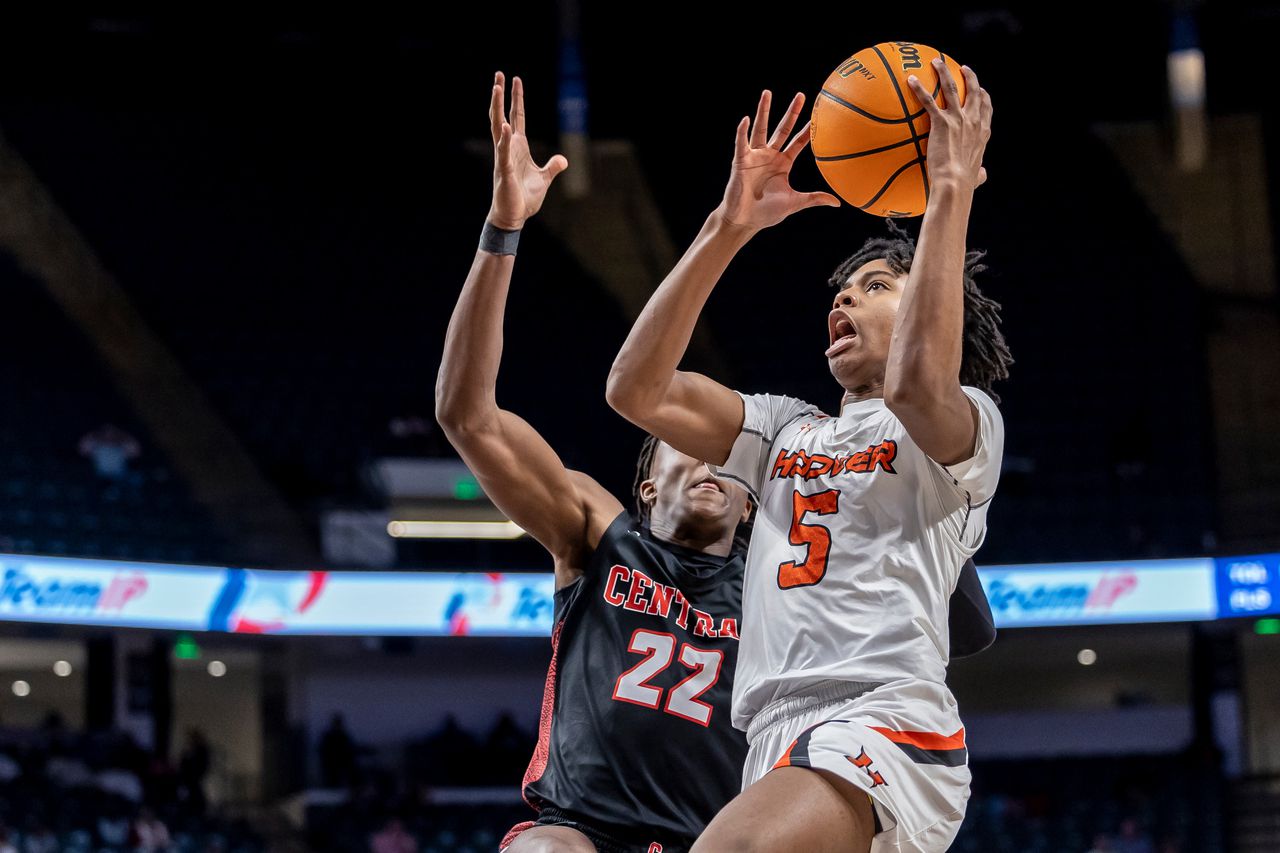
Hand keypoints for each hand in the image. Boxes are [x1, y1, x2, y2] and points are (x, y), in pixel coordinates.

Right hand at [487, 71, 568, 229]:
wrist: (513, 216)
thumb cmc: (524, 198)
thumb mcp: (544, 179)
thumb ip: (553, 167)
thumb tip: (563, 160)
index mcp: (518, 147)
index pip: (516, 117)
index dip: (516, 99)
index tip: (514, 80)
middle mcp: (508, 148)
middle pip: (503, 115)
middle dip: (500, 95)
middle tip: (499, 74)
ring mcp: (504, 157)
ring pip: (498, 127)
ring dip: (497, 108)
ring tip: (495, 88)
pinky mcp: (505, 170)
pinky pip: (503, 151)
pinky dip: (504, 139)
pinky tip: (505, 125)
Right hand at [718, 90, 840, 230]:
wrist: (744, 221)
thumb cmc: (766, 212)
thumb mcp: (794, 203)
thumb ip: (814, 198)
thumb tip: (837, 202)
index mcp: (783, 163)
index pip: (799, 142)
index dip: (808, 130)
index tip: (818, 116)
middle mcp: (770, 155)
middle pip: (783, 129)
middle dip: (792, 112)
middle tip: (802, 95)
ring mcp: (755, 156)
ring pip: (761, 129)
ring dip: (763, 111)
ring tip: (767, 93)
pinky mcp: (741, 161)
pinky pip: (741, 143)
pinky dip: (742, 131)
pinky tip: (745, 119)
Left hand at [906, 60, 991, 190]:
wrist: (954, 183)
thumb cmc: (963, 185)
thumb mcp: (975, 177)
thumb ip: (978, 174)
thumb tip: (981, 176)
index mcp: (982, 133)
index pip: (986, 108)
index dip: (984, 97)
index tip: (981, 90)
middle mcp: (973, 121)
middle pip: (974, 92)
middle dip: (969, 77)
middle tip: (963, 68)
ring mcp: (958, 119)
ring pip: (951, 87)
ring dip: (943, 72)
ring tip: (936, 61)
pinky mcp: (941, 122)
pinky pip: (928, 101)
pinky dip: (919, 89)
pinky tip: (910, 80)